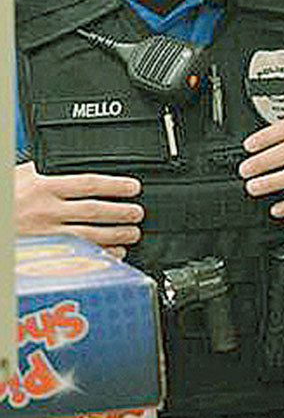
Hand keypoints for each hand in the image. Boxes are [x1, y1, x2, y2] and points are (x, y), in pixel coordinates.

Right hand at [14, 162, 142, 258]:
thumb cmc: (5, 197)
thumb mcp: (22, 175)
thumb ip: (47, 171)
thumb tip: (71, 163)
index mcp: (44, 187)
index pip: (88, 184)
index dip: (115, 186)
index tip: (133, 187)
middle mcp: (47, 211)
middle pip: (94, 211)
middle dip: (122, 213)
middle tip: (137, 213)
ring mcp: (47, 233)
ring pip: (90, 235)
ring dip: (117, 235)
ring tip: (133, 233)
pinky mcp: (45, 252)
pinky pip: (78, 254)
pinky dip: (100, 254)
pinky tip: (114, 252)